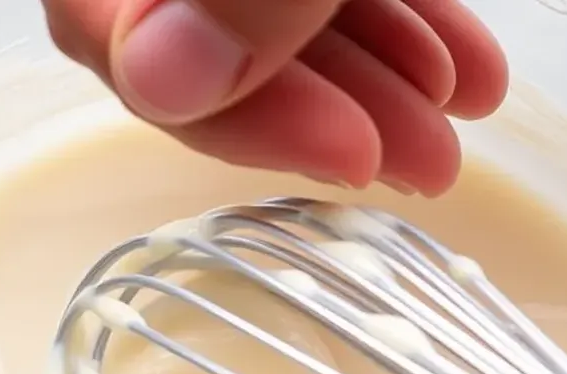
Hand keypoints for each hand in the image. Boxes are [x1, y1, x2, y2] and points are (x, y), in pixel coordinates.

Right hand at [42, 0, 507, 194]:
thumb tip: (164, 76)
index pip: (111, 34)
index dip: (226, 113)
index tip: (343, 157)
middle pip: (198, 38)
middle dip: (322, 114)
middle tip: (419, 165)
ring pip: (267, 15)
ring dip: (368, 80)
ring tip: (449, 127)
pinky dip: (389, 21)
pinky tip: (455, 65)